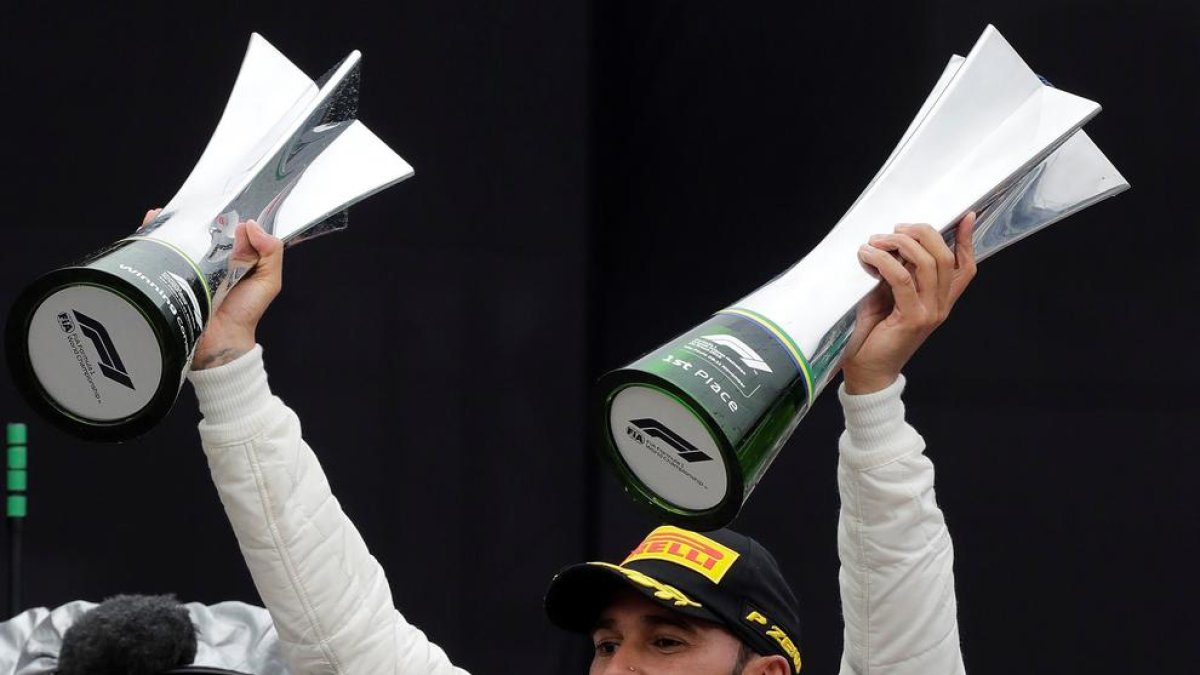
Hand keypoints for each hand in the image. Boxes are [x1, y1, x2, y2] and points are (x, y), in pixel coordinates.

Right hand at [140, 209, 283, 369]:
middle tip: (187, 207)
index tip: (214, 201)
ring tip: (164, 213)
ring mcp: (185, 267)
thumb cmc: (244, 314)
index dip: (219, 213)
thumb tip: (251, 225)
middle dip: (189, 216)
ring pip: (174, 238)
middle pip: (195, 230)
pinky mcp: (167, 276)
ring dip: (167, 224)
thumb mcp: (268, 282)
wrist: (218, 343)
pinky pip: (156, 254)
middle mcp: (207, 260)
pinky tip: (151, 224)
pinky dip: (151, 238)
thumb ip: (271, 254)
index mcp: (231, 257)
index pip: (223, 228)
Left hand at [840, 212, 976, 393]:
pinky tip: (866, 255)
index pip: (965, 267)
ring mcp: (929, 312)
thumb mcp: (888, 296)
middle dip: (921, 233)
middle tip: (894, 229)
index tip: (965, 216)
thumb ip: (899, 273)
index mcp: (940, 300)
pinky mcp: (912, 318)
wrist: (866, 371)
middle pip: (944, 256)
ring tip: (874, 242)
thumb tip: (895, 244)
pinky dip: (882, 260)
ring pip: (926, 263)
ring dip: (898, 244)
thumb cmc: (873, 334)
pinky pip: (901, 278)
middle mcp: (940, 306)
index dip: (967, 240)